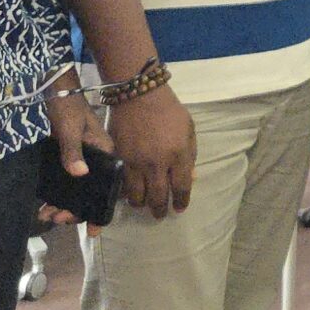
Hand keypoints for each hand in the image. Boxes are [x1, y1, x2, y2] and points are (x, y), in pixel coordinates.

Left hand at [38, 70, 110, 226]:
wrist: (53, 86)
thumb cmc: (65, 105)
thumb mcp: (68, 127)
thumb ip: (72, 151)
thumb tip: (80, 175)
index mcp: (105, 152)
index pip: (107, 187)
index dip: (100, 209)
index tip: (92, 230)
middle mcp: (97, 159)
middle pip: (92, 192)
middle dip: (76, 211)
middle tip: (55, 220)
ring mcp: (83, 158)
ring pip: (78, 189)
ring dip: (65, 205)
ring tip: (45, 215)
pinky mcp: (69, 156)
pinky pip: (67, 181)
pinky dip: (57, 195)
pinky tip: (45, 204)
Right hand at [107, 83, 195, 216]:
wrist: (139, 95)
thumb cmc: (169, 111)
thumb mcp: (188, 129)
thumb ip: (190, 155)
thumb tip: (190, 178)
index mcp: (179, 154)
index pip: (181, 187)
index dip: (181, 202)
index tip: (180, 208)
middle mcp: (157, 162)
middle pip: (158, 197)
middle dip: (160, 210)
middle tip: (160, 214)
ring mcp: (136, 162)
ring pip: (136, 196)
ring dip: (141, 204)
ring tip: (144, 205)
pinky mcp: (118, 159)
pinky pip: (121, 184)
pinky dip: (125, 192)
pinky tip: (129, 194)